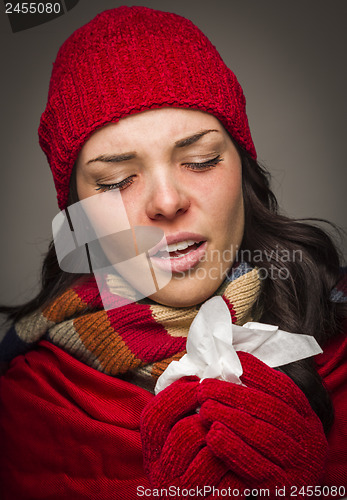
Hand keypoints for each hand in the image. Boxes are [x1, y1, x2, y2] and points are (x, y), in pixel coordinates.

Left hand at [141, 353, 327, 494]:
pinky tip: (212, 436)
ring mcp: (299, 464)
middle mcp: (309, 439)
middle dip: (234, 394)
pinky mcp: (283, 487)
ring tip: (204, 408)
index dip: (257, 373)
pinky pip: (255, 466)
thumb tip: (232, 362)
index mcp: (307, 417)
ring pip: (262, 435)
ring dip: (230, 417)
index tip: (230, 363)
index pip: (284, 389)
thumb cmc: (270, 451)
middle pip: (269, 409)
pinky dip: (232, 448)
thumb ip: (260, 396)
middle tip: (204, 388)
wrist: (286, 496)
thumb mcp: (276, 422)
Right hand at [141, 376, 245, 491]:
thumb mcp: (180, 431)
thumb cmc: (200, 457)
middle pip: (184, 433)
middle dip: (209, 417)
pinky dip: (241, 467)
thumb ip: (182, 407)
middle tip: (223, 411)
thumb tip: (199, 372)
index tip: (200, 384)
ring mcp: (181, 492)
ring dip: (228, 440)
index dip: (178, 395)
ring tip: (235, 433)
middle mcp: (160, 472)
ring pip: (210, 455)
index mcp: (152, 449)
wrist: (207, 495)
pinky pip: (229, 482)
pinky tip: (244, 460)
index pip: (154, 417)